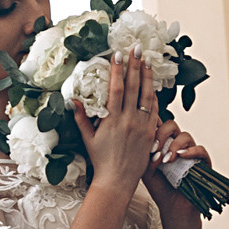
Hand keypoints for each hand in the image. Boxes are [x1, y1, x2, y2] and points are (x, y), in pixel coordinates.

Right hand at [73, 48, 158, 200]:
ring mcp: (142, 126)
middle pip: (134, 87)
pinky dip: (155, 96)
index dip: (117, 70)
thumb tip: (73, 99)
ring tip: (147, 59)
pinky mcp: (151, 133)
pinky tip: (153, 84)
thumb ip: (82, 117)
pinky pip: (155, 110)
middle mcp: (129, 120)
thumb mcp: (88, 138)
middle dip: (134, 65)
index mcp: (112, 120)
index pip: (116, 88)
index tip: (117, 54)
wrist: (117, 181)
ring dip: (148, 76)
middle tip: (136, 47)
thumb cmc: (101, 160)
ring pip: (148, 95)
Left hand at [143, 120, 207, 223]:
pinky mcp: (203, 163)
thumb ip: (144, 154)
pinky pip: (200, 150)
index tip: (142, 137)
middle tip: (154, 149)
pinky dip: (191, 151)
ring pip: (185, 136)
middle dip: (161, 134)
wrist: (173, 208)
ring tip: (167, 160)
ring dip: (174, 145)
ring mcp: (191, 153)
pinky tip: (181, 157)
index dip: (152, 126)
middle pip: (171, 125)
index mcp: (164, 144)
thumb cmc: (159, 189)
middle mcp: (178, 145)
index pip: (159, 125)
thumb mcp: (146, 170)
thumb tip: (148, 144)